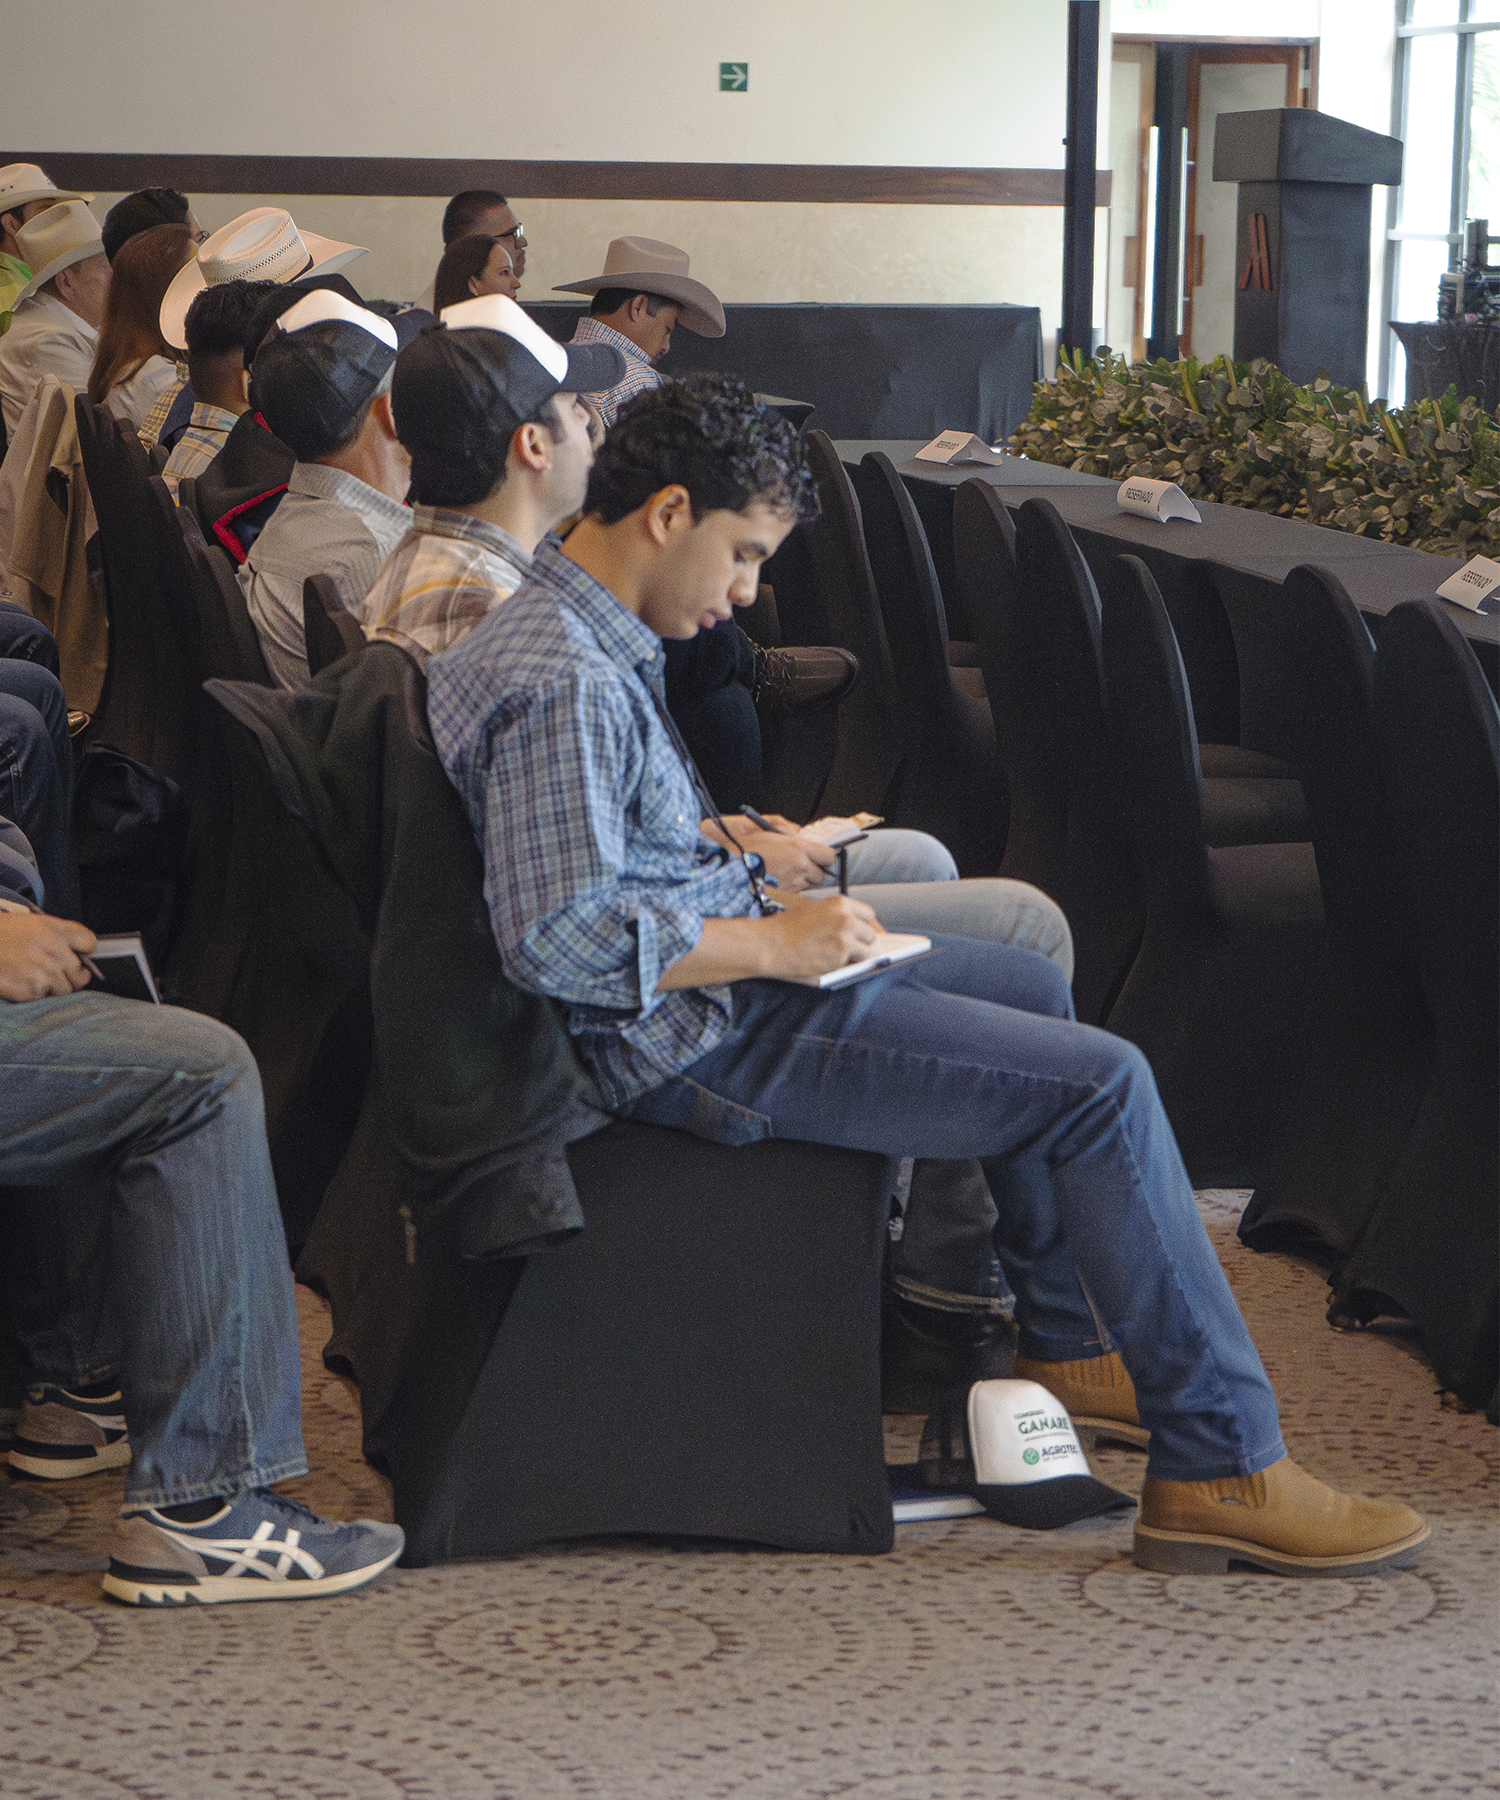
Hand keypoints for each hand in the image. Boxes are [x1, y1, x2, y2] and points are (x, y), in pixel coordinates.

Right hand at [0, 911, 96, 1001]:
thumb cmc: (2, 934)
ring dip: (54, 986)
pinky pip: (46, 997)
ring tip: (35, 975)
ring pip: (66, 988)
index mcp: (55, 930)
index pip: (89, 942)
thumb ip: (57, 935)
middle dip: (71, 973)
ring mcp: (45, 972)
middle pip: (81, 971)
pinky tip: (23, 981)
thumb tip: (78, 952)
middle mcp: (55, 951)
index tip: (79, 953)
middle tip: (53, 970)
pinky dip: (37, 993)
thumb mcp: (32, 923)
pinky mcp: (33, 989)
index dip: (84, 950)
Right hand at [700, 817, 836, 892]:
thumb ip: (787, 829)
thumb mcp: (766, 829)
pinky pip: (795, 896)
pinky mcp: (783, 897)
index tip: (821, 856)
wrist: (725, 867)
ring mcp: (792, 884)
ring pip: (809, 887)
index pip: (829, 856)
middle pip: (822, 876)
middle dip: (814, 871)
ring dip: (802, 882)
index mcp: (798, 848)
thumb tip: (798, 832)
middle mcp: (799, 867)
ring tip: (786, 875)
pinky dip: (791, 891)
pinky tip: (778, 885)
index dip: (825, 857)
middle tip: (802, 866)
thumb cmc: (742, 847)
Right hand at [755, 890, 879, 979]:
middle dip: (860, 942)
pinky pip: (854, 964)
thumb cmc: (785, 928)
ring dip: (856, 955)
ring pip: (867, 950)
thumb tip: (853, 926)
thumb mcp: (812, 910)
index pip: (868, 915)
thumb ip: (834, 915)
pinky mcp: (840, 957)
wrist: (769, 944)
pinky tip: (828, 962)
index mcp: (840, 903)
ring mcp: (845, 938)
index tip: (859, 934)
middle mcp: (846, 919)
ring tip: (836, 956)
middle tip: (845, 947)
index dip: (862, 926)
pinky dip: (845, 966)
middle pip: (870, 934)